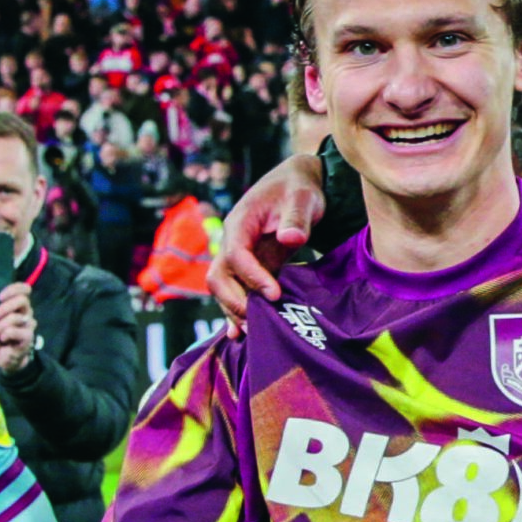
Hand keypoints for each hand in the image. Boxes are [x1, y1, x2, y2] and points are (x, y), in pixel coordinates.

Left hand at [0, 279, 38, 374]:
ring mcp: (28, 324)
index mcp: (15, 304)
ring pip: (17, 317)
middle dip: (3, 308)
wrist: (1, 357)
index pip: (24, 289)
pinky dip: (6, 334)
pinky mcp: (28, 337)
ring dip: (0, 325)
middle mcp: (25, 312)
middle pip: (22, 300)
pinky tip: (1, 339)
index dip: (14, 288)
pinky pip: (18, 331)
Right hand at [208, 153, 326, 326]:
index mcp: (240, 224)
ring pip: (224, 289)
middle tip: (260, 321)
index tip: (275, 294)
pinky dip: (237, 311)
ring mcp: (238, 258)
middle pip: (218, 277)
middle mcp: (232, 243)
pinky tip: (242, 334)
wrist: (294, 186)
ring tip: (255, 333)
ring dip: (235, 311)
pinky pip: (237, 292)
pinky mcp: (250, 268)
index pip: (235, 255)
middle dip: (235, 301)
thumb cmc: (297, 190)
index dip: (252, 277)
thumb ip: (296, 218)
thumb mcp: (302, 198)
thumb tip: (289, 238)